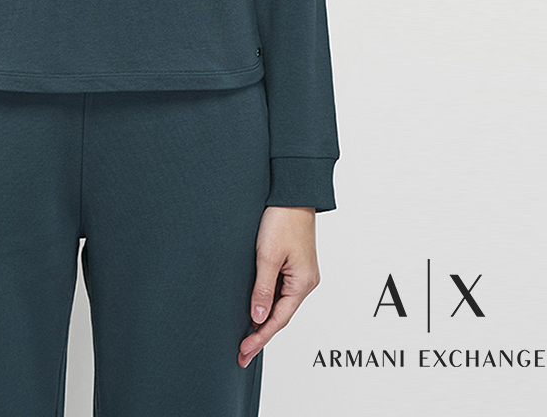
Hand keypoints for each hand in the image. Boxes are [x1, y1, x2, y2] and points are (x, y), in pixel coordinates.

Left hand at [238, 205, 320, 366]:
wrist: (292, 193)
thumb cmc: (282, 219)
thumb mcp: (267, 256)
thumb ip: (263, 288)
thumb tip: (258, 317)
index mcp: (303, 283)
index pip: (278, 320)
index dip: (259, 338)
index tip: (243, 351)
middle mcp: (305, 282)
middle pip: (281, 316)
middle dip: (260, 334)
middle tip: (241, 352)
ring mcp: (300, 273)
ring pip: (280, 304)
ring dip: (263, 320)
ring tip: (245, 337)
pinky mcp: (294, 264)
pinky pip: (280, 290)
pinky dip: (267, 303)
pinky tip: (255, 309)